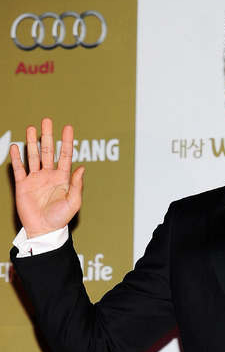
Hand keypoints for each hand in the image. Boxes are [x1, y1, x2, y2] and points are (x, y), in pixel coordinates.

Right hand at [10, 117, 83, 237]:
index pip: (65, 156)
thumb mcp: (73, 202)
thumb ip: (77, 185)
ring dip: (32, 142)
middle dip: (47, 136)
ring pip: (33, 156)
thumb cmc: (60, 219)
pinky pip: (19, 168)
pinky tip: (16, 146)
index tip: (68, 128)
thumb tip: (82, 168)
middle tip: (47, 120)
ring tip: (31, 128)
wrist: (43, 230)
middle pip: (47, 151)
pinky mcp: (23, 185)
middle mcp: (48, 176)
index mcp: (62, 179)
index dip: (67, 142)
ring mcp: (35, 179)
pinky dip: (17, 157)